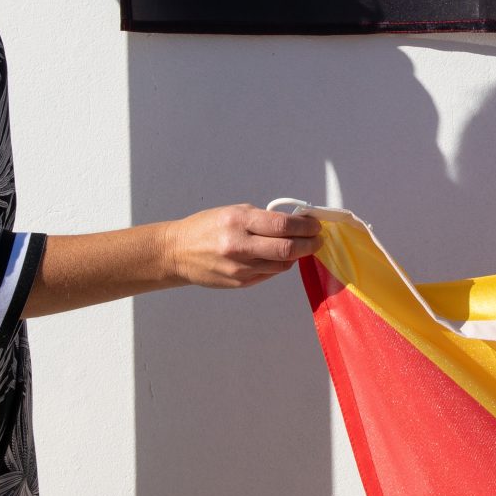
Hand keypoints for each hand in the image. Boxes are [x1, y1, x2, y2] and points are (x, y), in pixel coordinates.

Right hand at [164, 204, 321, 288]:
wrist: (177, 252)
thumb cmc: (206, 227)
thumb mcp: (233, 212)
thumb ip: (262, 219)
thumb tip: (294, 223)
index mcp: (238, 221)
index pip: (283, 226)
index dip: (306, 226)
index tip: (315, 225)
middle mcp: (239, 245)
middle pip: (287, 249)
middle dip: (309, 244)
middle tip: (317, 239)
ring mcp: (240, 267)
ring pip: (282, 265)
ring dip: (296, 256)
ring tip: (300, 247)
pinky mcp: (240, 282)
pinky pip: (269, 274)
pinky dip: (279, 265)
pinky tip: (278, 257)